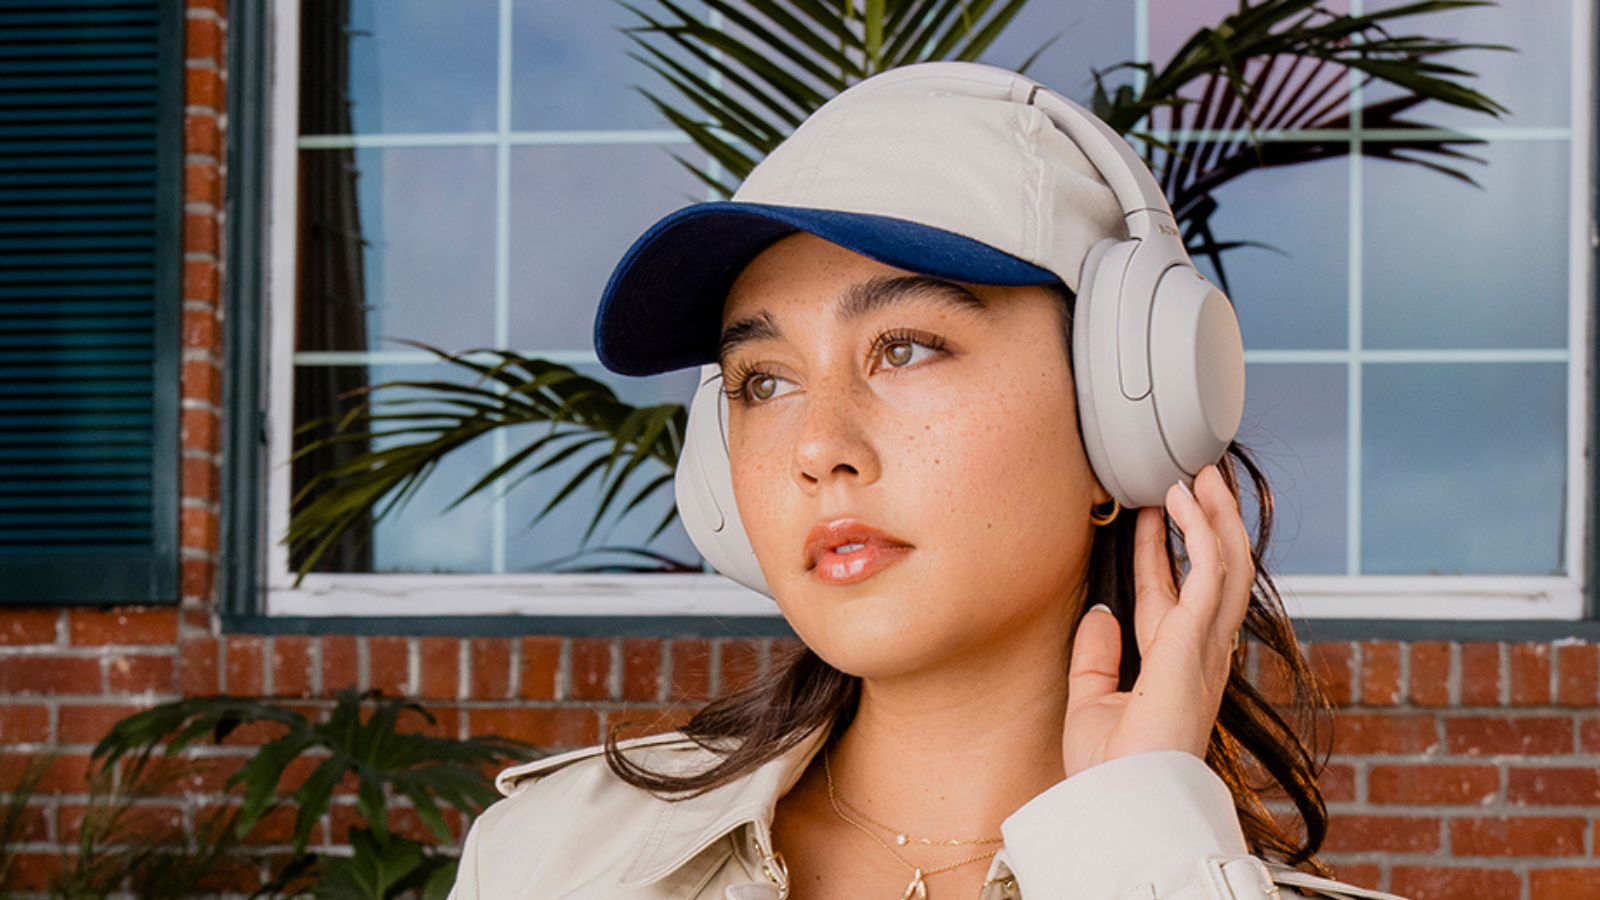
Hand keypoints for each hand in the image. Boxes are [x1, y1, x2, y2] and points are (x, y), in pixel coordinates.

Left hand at [1060, 465, 1252, 778]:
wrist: (1119, 801)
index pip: (1173, 593)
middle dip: (1207, 522)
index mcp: (1175, 666)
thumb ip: (1096, 657)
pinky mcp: (1198, 643)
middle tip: (1194, 478)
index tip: (1154, 512)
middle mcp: (1199, 653)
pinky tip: (1185, 500)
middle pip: (1214, 571)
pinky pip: (1211, 573)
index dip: (1165, 550)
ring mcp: (1205, 647)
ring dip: (1215, 515)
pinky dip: (1201, 531)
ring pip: (1226, 564)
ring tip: (1200, 474)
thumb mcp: (1091, 702)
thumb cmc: (1109, 770)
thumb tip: (1098, 612)